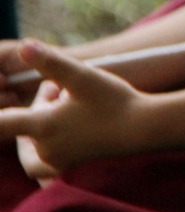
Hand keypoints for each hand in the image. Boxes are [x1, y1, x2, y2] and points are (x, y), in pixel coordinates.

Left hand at [0, 40, 150, 177]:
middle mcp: (46, 148)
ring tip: (64, 105)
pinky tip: (62, 132)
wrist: (142, 129)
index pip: (2, 125)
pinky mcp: (69, 166)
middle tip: (59, 88)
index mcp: (43, 126)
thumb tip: (23, 45)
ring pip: (35, 140)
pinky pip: (43, 162)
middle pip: (25, 125)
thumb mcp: (82, 76)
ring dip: (43, 122)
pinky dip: (44, 147)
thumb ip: (50, 62)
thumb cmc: (113, 101)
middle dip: (39, 104)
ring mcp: (58, 159)